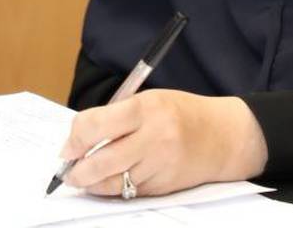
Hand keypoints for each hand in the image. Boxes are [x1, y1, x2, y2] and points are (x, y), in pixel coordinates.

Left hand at [59, 89, 267, 197]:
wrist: (224, 136)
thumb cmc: (182, 113)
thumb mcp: (149, 100)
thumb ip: (115, 117)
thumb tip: (77, 141)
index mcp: (146, 108)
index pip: (95, 126)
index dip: (75, 140)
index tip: (68, 147)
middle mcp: (154, 137)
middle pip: (100, 161)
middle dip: (77, 171)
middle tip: (69, 171)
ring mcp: (160, 164)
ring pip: (112, 183)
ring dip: (93, 183)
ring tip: (85, 179)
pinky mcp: (164, 185)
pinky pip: (129, 192)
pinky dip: (115, 189)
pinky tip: (111, 181)